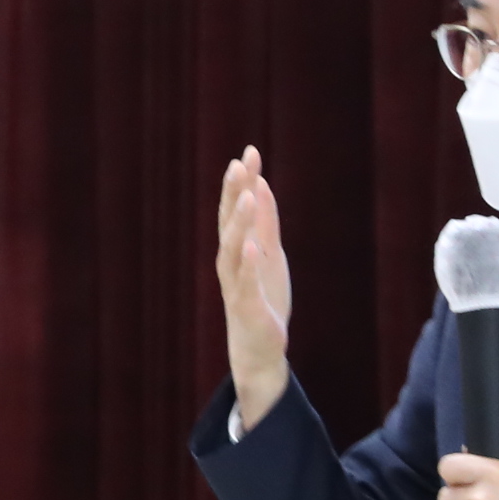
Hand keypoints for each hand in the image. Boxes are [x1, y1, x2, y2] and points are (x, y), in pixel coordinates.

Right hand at [215, 147, 293, 429]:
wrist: (259, 348)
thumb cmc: (262, 299)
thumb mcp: (270, 254)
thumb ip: (265, 222)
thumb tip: (261, 184)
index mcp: (237, 247)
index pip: (235, 208)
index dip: (241, 180)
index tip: (249, 151)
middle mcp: (231, 262)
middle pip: (229, 221)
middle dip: (234, 192)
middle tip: (239, 162)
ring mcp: (236, 284)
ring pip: (233, 247)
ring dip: (238, 221)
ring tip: (246, 195)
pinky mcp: (247, 307)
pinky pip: (245, 282)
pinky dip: (247, 264)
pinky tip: (252, 246)